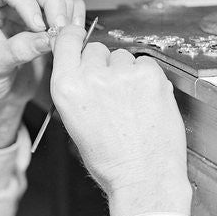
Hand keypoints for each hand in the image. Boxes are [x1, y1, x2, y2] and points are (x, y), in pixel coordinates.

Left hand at [0, 0, 84, 147]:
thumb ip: (18, 50)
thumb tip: (45, 38)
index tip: (37, 25)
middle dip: (52, 1)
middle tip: (59, 29)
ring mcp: (29, 4)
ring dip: (67, 4)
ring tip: (67, 31)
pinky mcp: (48, 14)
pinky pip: (67, 1)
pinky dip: (75, 13)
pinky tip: (74, 32)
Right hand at [49, 25, 191, 215]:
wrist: (143, 177)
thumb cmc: (110, 160)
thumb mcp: (75, 123)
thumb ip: (76, 89)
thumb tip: (84, 67)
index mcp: (66, 88)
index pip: (66, 40)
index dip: (75, 38)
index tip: (80, 39)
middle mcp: (91, 76)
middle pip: (97, 49)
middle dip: (105, 65)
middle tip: (114, 93)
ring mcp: (122, 74)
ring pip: (123, 57)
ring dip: (127, 73)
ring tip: (132, 103)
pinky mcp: (150, 75)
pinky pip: (146, 63)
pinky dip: (148, 78)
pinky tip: (146, 102)